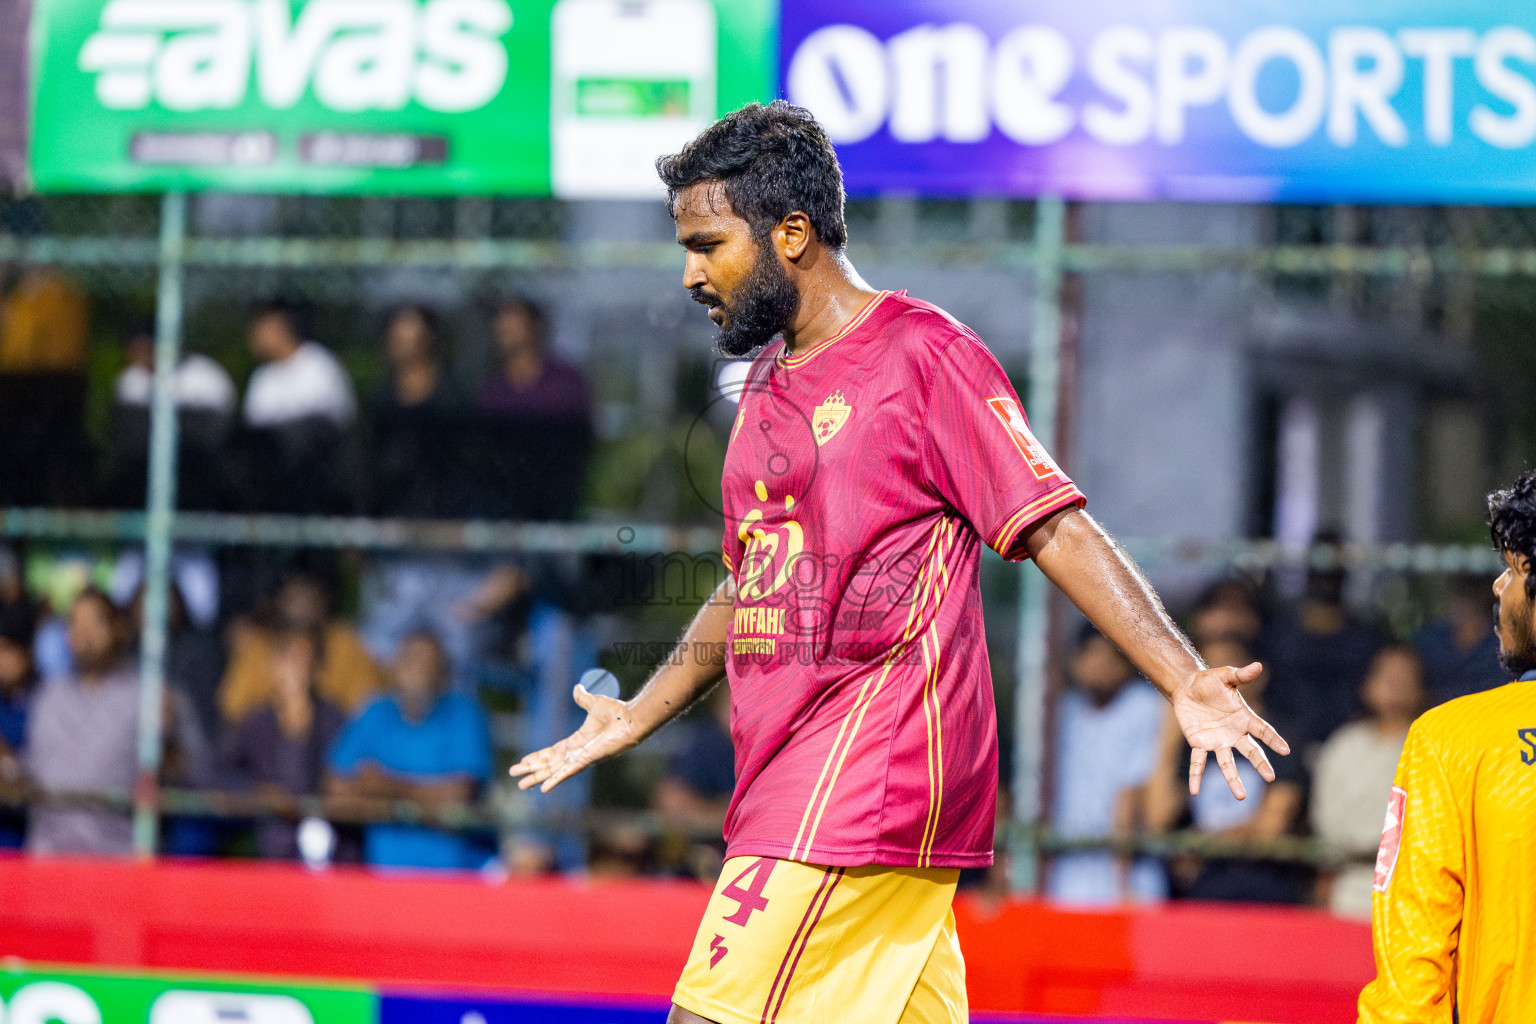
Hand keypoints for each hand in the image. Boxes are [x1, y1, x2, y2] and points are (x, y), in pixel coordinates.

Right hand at [508, 684, 637, 792]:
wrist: (630, 719)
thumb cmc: (617, 713)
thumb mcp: (594, 703)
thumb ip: (583, 698)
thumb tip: (577, 688)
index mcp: (578, 741)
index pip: (553, 752)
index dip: (538, 757)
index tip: (524, 761)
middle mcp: (577, 752)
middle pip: (549, 763)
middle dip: (532, 769)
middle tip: (514, 775)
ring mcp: (581, 758)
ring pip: (554, 770)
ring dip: (537, 777)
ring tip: (521, 785)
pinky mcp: (587, 760)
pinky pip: (567, 772)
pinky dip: (555, 779)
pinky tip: (543, 788)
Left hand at [1170, 662, 1289, 799]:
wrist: (1187, 688)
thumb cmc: (1210, 682)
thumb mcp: (1225, 676)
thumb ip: (1240, 675)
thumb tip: (1258, 665)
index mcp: (1243, 718)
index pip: (1262, 730)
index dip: (1273, 739)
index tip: (1285, 749)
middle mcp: (1233, 733)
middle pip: (1250, 751)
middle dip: (1260, 764)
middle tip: (1271, 778)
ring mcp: (1217, 740)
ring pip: (1227, 763)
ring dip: (1233, 779)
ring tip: (1241, 797)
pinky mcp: (1199, 743)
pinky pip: (1198, 762)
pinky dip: (1196, 776)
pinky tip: (1195, 792)